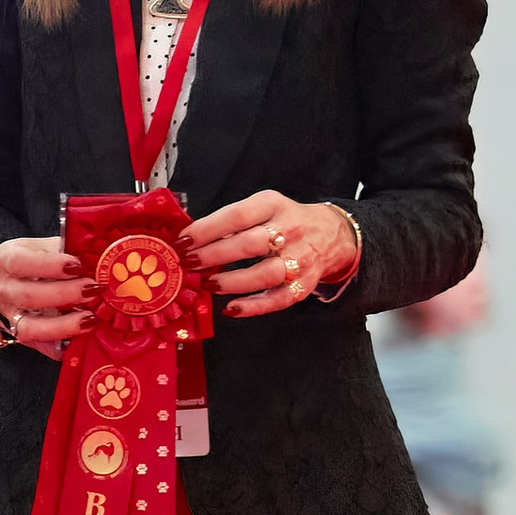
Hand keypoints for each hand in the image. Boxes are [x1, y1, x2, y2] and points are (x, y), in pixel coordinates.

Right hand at [0, 236, 94, 347]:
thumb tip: (95, 256)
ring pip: (30, 327)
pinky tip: (77, 343)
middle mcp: (4, 290)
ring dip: (63, 326)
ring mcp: (9, 316)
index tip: (78, 265)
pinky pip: (37, 346)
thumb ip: (62, 248)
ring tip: (91, 320)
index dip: (51, 265)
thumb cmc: (25, 260)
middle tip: (94, 290)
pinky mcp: (19, 334)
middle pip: (29, 296)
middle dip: (65, 295)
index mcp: (6, 261)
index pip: (23, 263)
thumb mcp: (37, 246)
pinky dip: (57, 348)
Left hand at [179, 192, 359, 317]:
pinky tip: (231, 309)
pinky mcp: (304, 284)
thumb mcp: (262, 208)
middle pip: (251, 244)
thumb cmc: (284, 221)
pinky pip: (279, 299)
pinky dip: (254, 306)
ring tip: (208, 284)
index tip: (183, 241)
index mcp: (274, 206)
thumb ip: (231, 220)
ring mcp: (300, 258)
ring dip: (233, 281)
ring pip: (266, 273)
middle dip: (215, 256)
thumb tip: (190, 239)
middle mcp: (290, 230)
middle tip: (190, 264)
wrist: (332, 233)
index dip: (207, 229)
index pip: (238, 215)